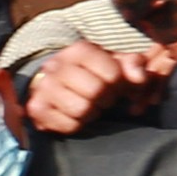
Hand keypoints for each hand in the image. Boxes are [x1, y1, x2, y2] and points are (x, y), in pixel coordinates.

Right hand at [23, 39, 173, 134]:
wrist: (49, 83)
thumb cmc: (88, 73)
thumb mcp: (113, 62)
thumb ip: (133, 65)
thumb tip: (140, 78)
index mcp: (79, 50)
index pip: (113, 73)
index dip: (118, 84)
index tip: (113, 85)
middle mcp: (57, 66)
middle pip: (96, 92)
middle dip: (105, 99)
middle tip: (101, 98)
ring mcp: (44, 88)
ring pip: (82, 110)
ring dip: (91, 113)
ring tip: (87, 106)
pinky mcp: (37, 109)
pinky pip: (69, 125)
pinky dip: (76, 124)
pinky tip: (73, 115)